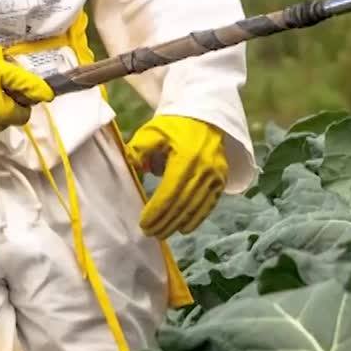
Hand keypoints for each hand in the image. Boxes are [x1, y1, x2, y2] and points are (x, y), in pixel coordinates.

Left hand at [127, 115, 227, 238]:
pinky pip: (209, 205)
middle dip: (164, 222)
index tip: (143, 223)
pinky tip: (184, 228)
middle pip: (182, 205)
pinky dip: (196, 220)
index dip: (156, 212)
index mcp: (186, 158)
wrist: (204, 117)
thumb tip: (128, 171)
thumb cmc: (174, 126)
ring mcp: (216, 176)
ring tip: (162, 233)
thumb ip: (137, 152)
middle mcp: (204, 169)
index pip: (169, 194)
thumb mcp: (151, 133)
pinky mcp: (222, 180)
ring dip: (178, 224)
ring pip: (195, 208)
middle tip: (150, 233)